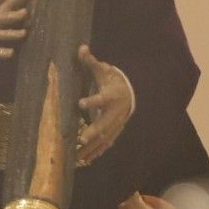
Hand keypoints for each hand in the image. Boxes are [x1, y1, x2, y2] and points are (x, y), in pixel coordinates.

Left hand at [77, 44, 133, 164]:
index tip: (80, 103)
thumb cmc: (113, 81)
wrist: (130, 93)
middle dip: (93, 132)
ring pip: (104, 138)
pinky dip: (96, 152)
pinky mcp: (114, 132)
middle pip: (104, 124)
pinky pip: (105, 144)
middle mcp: (114, 113)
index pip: (101, 99)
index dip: (91, 101)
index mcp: (111, 96)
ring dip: (92, 147)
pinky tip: (85, 161)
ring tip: (78, 156)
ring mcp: (116, 125)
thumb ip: (91, 62)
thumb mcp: (104, 70)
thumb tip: (81, 48)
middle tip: (81, 139)